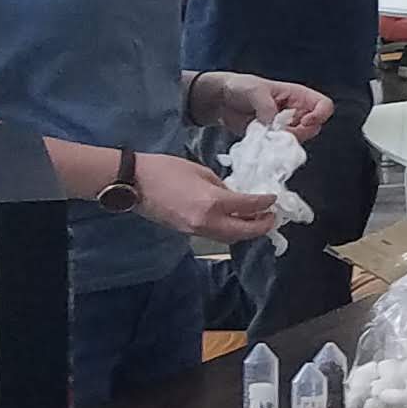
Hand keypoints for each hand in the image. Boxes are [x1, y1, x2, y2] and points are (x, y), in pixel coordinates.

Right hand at [138, 156, 285, 242]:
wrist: (132, 183)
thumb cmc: (165, 170)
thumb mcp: (202, 172)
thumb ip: (223, 187)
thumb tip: (237, 196)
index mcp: (212, 202)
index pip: (249, 207)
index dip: (266, 203)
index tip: (274, 199)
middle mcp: (206, 222)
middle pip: (243, 233)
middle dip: (262, 226)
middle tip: (272, 216)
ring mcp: (195, 230)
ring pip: (230, 238)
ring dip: (246, 231)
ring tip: (256, 219)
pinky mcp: (186, 233)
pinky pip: (216, 236)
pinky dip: (230, 231)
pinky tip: (235, 220)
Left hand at [189, 72, 335, 139]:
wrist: (221, 100)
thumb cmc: (241, 87)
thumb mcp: (255, 91)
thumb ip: (266, 107)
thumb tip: (273, 126)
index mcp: (298, 96)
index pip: (324, 106)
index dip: (320, 115)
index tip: (303, 121)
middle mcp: (296, 112)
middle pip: (313, 127)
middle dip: (299, 132)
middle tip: (278, 131)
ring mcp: (285, 126)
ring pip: (297, 140)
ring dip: (283, 141)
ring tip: (264, 133)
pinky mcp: (272, 138)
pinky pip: (280, 147)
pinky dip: (272, 147)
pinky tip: (260, 139)